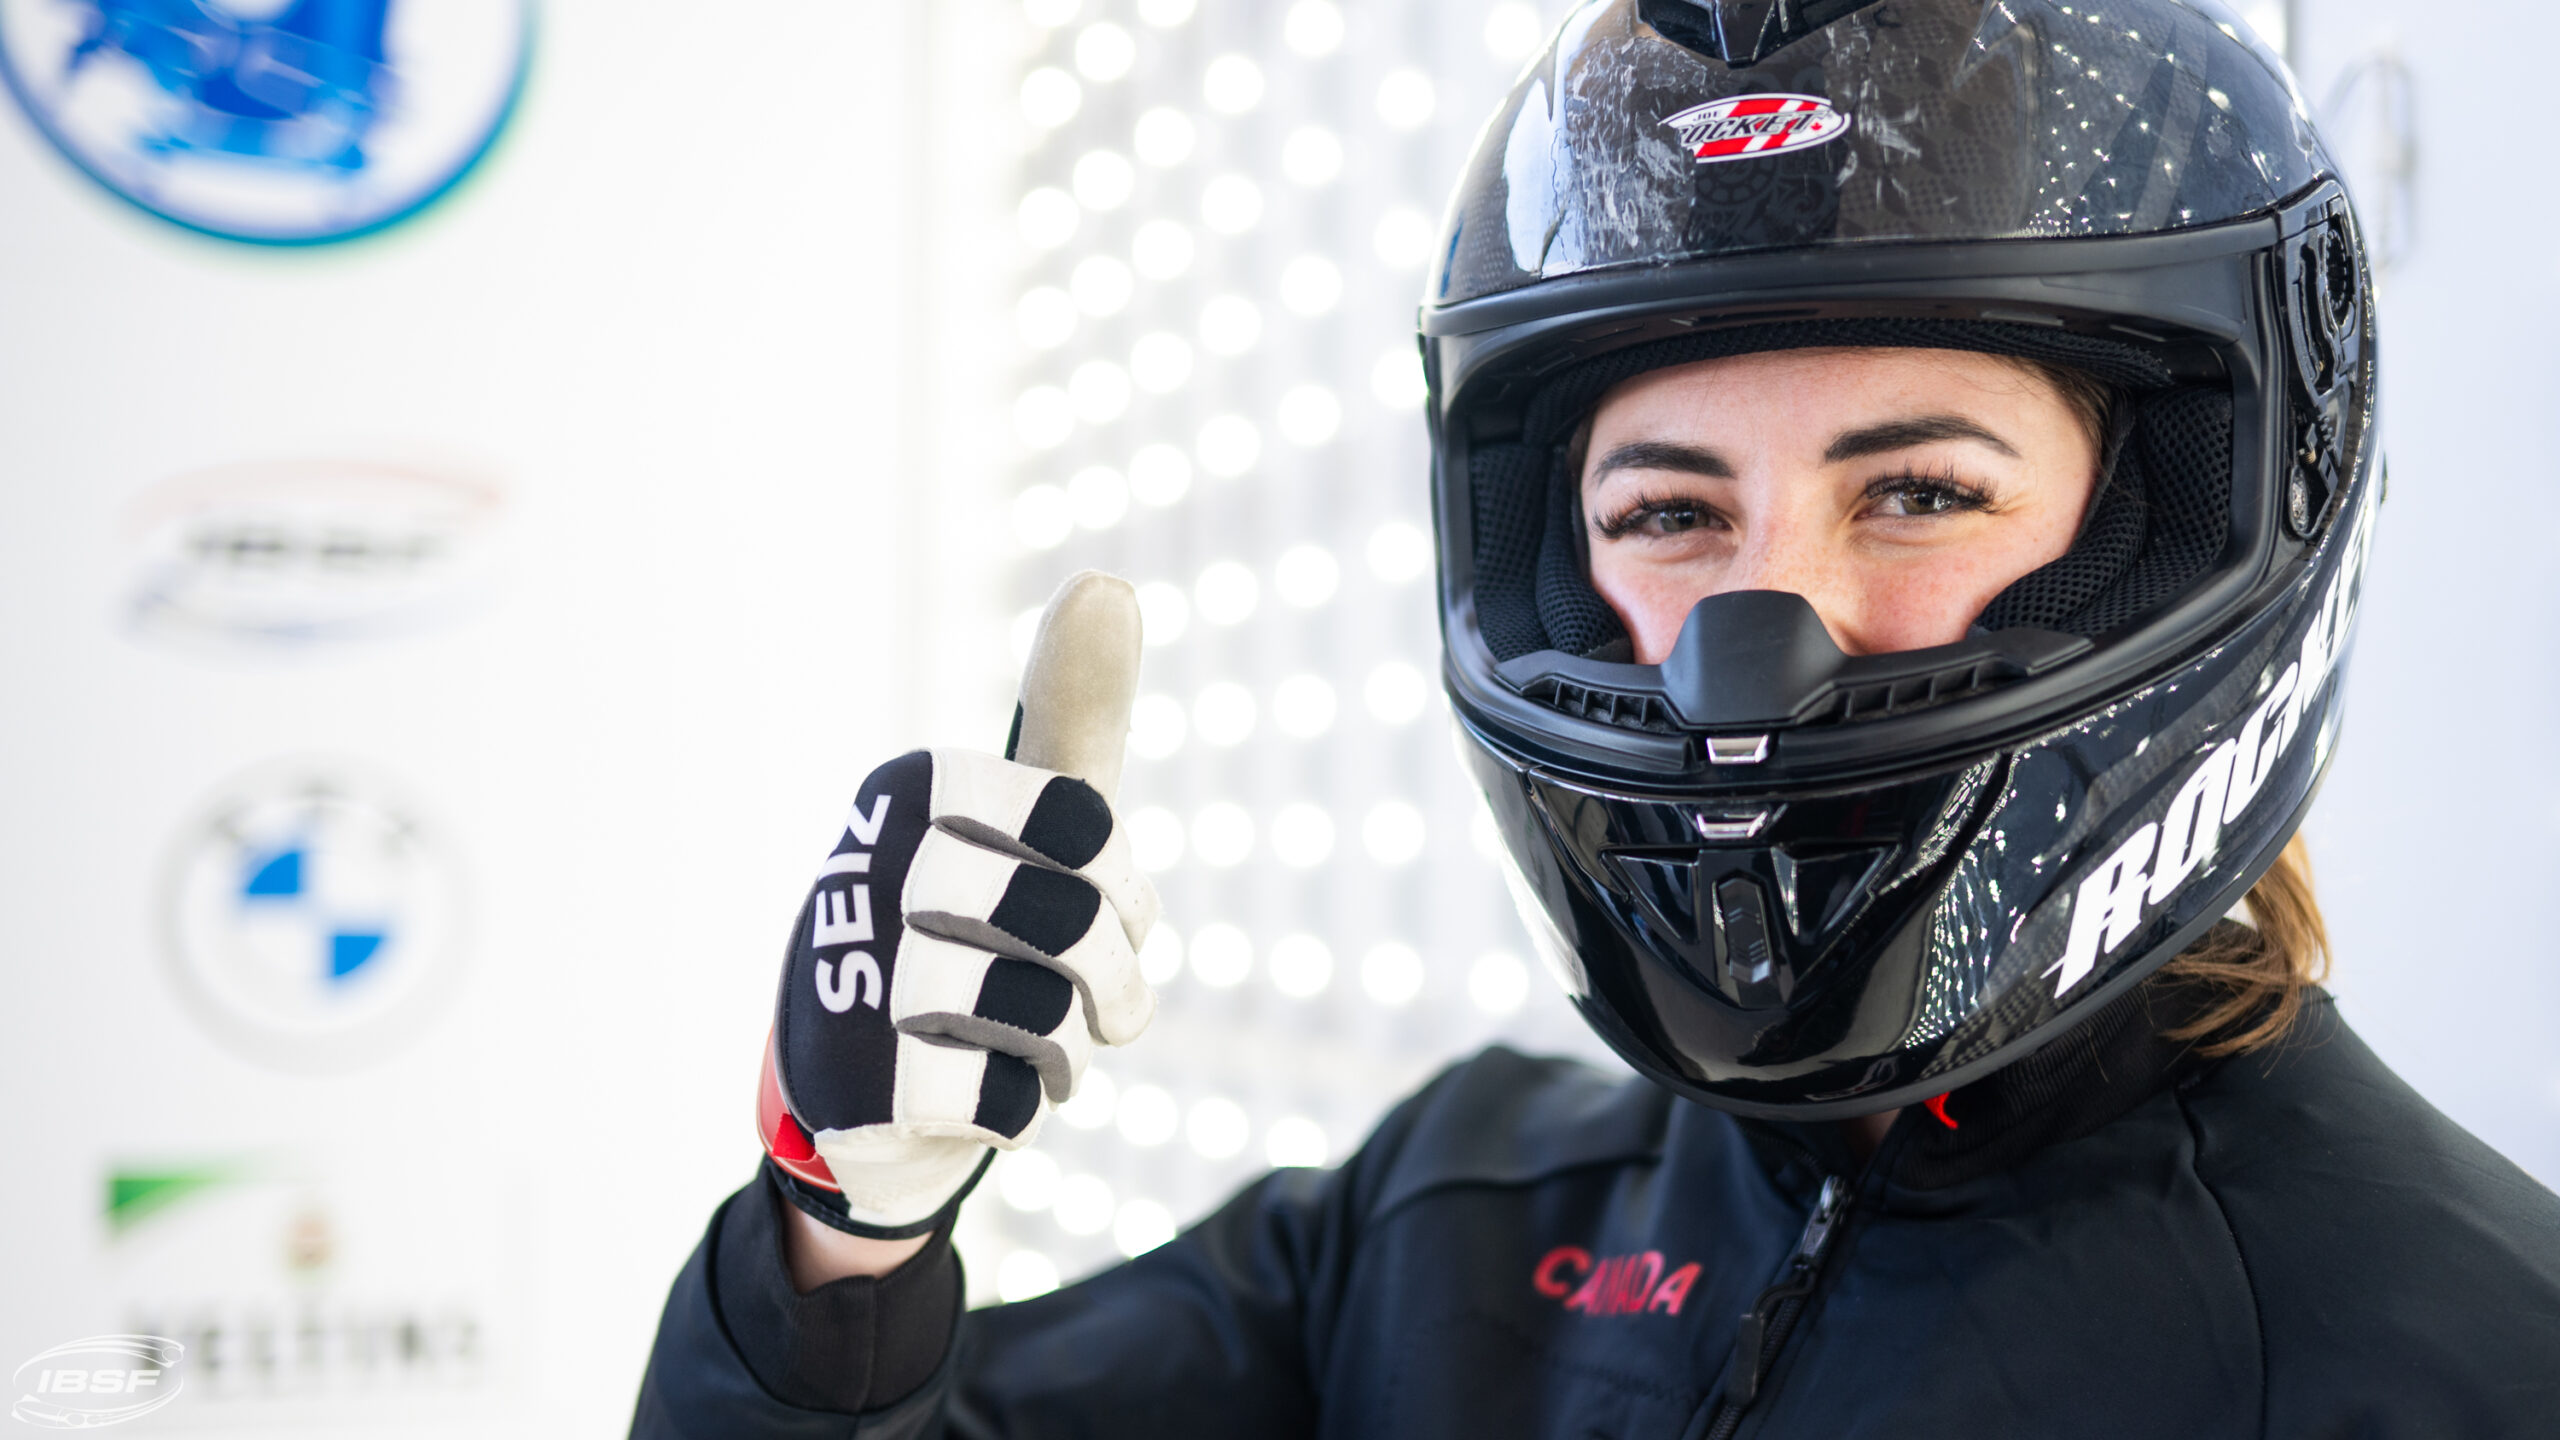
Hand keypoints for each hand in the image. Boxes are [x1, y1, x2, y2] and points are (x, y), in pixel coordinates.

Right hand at [757, 573, 1156, 1258]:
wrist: (866, 1087)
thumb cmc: (971, 934)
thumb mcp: (1028, 828)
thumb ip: (1075, 717)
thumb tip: (1108, 581)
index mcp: (915, 786)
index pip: (1089, 829)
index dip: (1121, 889)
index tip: (1100, 907)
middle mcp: (870, 862)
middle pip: (1077, 925)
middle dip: (1113, 983)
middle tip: (1102, 1009)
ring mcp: (852, 974)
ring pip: (1047, 1018)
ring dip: (1065, 1054)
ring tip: (1037, 1052)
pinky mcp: (856, 1080)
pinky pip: (1005, 1101)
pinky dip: (1017, 1111)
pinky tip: (979, 1098)